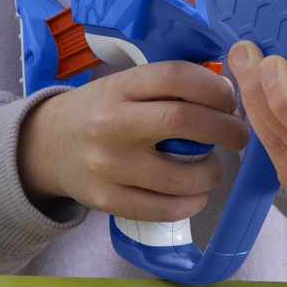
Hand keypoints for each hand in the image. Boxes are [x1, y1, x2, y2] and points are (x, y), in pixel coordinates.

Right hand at [17, 61, 248, 218]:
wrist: (48, 147)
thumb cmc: (100, 112)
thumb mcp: (124, 86)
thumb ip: (167, 88)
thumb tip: (227, 95)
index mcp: (119, 88)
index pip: (176, 77)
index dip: (214, 87)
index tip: (230, 99)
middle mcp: (111, 124)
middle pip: (184, 121)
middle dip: (226, 129)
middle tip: (238, 134)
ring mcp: (108, 166)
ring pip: (181, 175)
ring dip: (212, 172)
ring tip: (212, 166)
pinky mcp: (107, 200)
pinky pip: (165, 209)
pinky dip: (193, 202)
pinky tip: (196, 192)